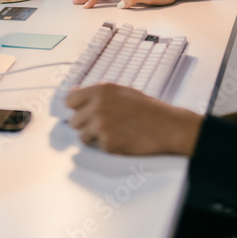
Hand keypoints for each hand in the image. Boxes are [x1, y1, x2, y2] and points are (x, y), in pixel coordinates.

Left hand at [66, 83, 201, 154]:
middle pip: (74, 121)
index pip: (70, 100)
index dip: (76, 108)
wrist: (166, 126)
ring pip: (82, 136)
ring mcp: (101, 124)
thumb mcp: (121, 91)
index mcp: (100, 89)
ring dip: (94, 138)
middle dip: (86, 125)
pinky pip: (97, 147)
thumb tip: (73, 93)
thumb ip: (97, 93)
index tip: (83, 113)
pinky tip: (122, 139)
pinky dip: (107, 146)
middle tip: (105, 125)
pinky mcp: (107, 142)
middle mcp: (98, 105)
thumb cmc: (145, 109)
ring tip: (114, 132)